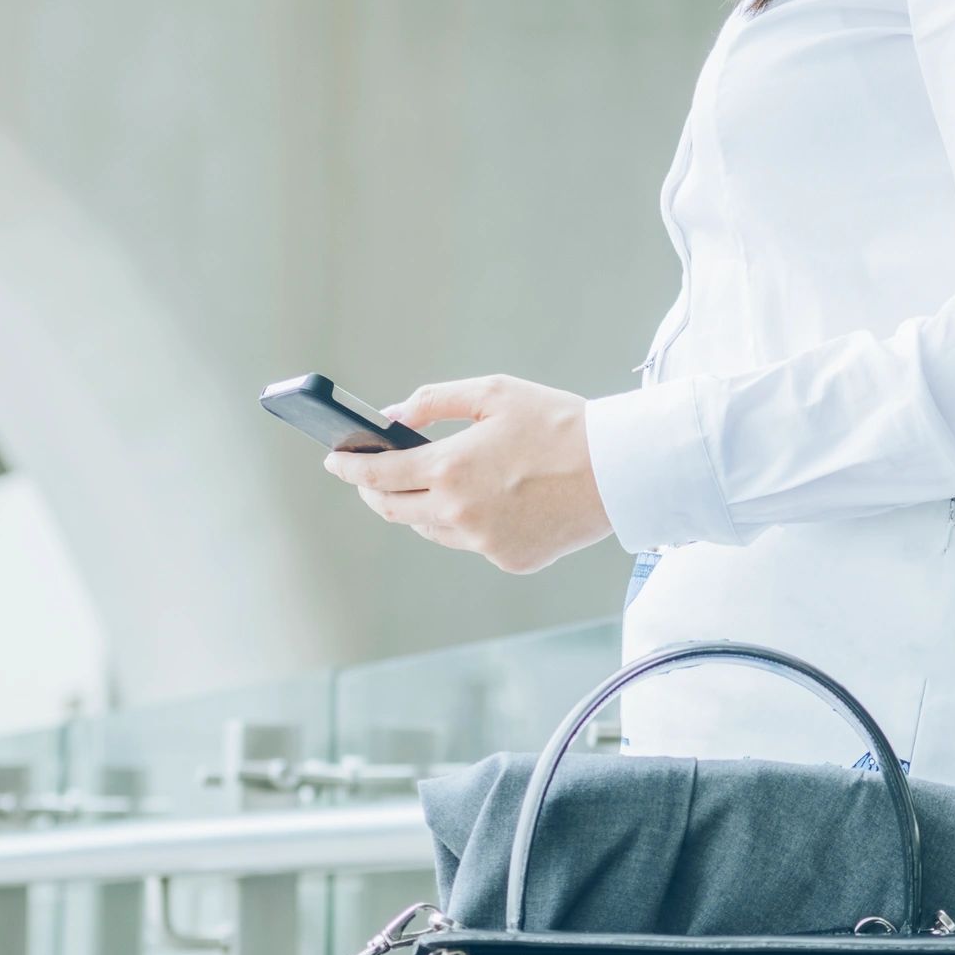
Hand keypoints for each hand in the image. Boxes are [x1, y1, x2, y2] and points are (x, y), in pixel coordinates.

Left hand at [323, 374, 613, 573]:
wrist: (620, 470)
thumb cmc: (559, 423)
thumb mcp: (494, 393)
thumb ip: (435, 402)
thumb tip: (393, 416)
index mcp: (450, 468)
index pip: (378, 475)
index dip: (349, 467)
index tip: (334, 460)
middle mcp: (459, 513)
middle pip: (393, 510)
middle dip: (373, 491)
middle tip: (369, 475)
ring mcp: (484, 543)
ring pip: (430, 530)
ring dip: (419, 508)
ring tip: (429, 484)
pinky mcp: (509, 561)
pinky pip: (472, 542)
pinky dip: (468, 522)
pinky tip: (488, 500)